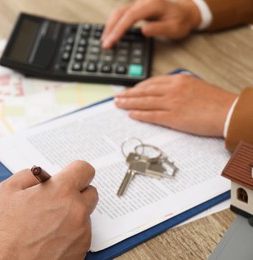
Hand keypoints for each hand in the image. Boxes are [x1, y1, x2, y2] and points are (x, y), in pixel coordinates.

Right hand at [0, 161, 97, 259]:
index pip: (84, 169)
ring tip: (47, 224)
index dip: (75, 171)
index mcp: (61, 191)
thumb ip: (28, 176)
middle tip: (57, 199)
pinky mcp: (81, 252)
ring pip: (85, 216)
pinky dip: (70, 235)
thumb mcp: (7, 191)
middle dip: (76, 193)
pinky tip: (50, 238)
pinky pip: (81, 236)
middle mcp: (76, 211)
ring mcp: (81, 233)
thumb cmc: (3, 233)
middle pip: (90, 193)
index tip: (70, 175)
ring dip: (72, 215)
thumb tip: (39, 176)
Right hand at [101, 0, 200, 48]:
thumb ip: (159, 28)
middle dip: (110, 29)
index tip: (111, 41)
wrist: (185, 13)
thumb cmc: (181, 22)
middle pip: (120, 13)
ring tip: (104, 40)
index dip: (119, 29)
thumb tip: (143, 30)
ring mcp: (139, 3)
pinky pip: (121, 14)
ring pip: (118, 13)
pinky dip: (113, 24)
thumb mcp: (174, 28)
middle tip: (104, 44)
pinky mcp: (136, 8)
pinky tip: (110, 33)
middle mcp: (143, 1)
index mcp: (152, 4)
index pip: (130, 16)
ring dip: (110, 26)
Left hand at [114, 74, 237, 136]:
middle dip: (128, 94)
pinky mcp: (173, 117)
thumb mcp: (195, 85)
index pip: (152, 82)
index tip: (130, 89)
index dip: (138, 87)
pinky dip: (139, 115)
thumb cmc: (215, 100)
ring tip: (119, 104)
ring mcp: (171, 103)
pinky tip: (131, 115)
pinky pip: (151, 115)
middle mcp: (172, 90)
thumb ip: (178, 86)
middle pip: (144, 91)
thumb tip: (165, 91)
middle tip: (117, 96)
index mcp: (178, 80)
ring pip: (144, 102)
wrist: (227, 111)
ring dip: (129, 103)